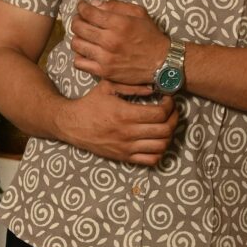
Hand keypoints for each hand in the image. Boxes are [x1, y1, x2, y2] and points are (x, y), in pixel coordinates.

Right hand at [57, 80, 178, 163]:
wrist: (72, 124)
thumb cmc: (90, 103)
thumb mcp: (107, 87)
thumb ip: (131, 86)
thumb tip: (153, 88)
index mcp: (125, 114)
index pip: (160, 113)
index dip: (170, 105)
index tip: (168, 99)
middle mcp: (128, 133)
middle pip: (165, 130)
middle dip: (174, 118)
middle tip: (172, 111)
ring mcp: (126, 147)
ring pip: (161, 146)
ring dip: (169, 135)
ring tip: (166, 124)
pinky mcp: (124, 157)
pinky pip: (151, 160)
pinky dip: (159, 151)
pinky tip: (156, 140)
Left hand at [71, 0, 169, 89]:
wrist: (161, 62)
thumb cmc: (150, 35)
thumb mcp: (138, 13)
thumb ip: (115, 6)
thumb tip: (93, 4)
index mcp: (118, 23)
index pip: (89, 12)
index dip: (81, 7)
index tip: (82, 6)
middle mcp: (110, 40)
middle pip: (79, 27)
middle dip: (76, 20)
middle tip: (80, 20)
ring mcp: (105, 58)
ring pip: (76, 44)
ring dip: (77, 37)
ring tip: (83, 36)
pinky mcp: (104, 72)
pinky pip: (79, 63)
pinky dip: (79, 56)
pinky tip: (86, 52)